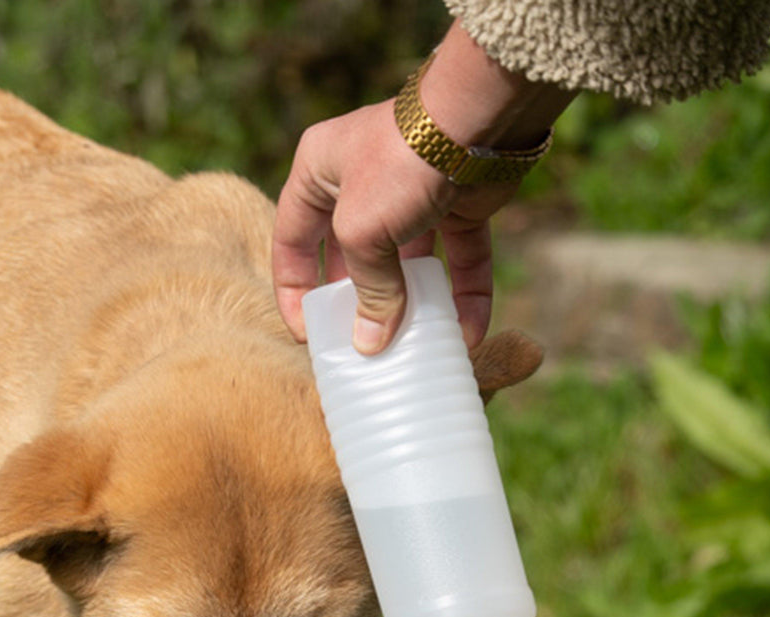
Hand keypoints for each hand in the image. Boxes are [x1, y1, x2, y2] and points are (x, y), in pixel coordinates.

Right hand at [271, 20, 575, 355]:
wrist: (478, 117)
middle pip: (353, 255)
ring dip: (415, 303)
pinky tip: (467, 332)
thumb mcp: (362, 233)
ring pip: (409, 260)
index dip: (295, 291)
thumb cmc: (398, 164)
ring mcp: (413, 190)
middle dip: (361, 302)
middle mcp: (361, 178)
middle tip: (362, 344)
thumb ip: (367, 291)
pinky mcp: (459, 200)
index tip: (307, 335)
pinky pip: (458, 255)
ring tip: (415, 346)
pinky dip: (463, 292)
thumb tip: (370, 344)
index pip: (291, 240)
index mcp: (318, 172)